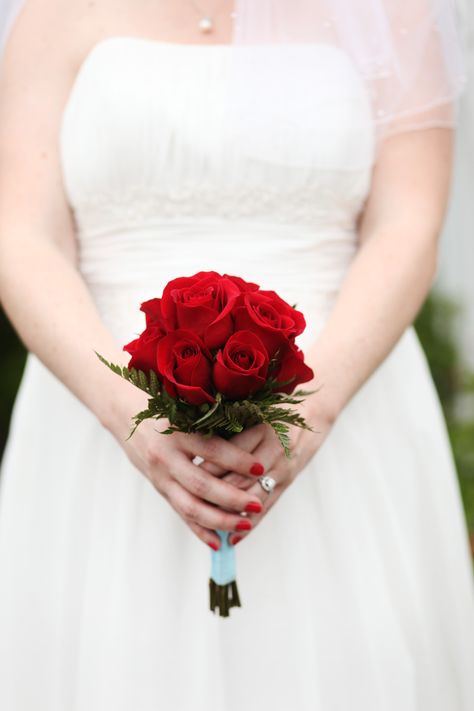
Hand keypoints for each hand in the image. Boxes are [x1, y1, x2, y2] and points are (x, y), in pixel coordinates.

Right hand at [116, 415, 266, 550]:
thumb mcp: (189, 410)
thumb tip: (253, 439)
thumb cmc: (167, 407)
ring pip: (190, 506)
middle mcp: (167, 456)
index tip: (261, 469)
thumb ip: (214, 424)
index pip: (213, 450)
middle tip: (257, 505)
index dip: (238, 461)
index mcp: (178, 431)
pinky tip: (219, 543)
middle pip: (202, 484)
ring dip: (220, 520)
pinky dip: (200, 530)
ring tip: (245, 525)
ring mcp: (161, 476)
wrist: (126, 414)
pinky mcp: (160, 489)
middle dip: (232, 498)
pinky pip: (181, 514)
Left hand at [201, 404, 333, 544]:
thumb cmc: (273, 410)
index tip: (186, 475)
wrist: (312, 415)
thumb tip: (193, 445)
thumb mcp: (252, 411)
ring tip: (207, 525)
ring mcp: (283, 469)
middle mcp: (274, 450)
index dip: (206, 468)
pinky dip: (249, 525)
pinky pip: (267, 508)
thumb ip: (228, 425)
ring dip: (229, 515)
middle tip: (190, 504)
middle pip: (239, 480)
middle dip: (213, 496)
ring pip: (252, 498)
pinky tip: (232, 539)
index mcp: (261, 429)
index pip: (229, 455)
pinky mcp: (287, 483)